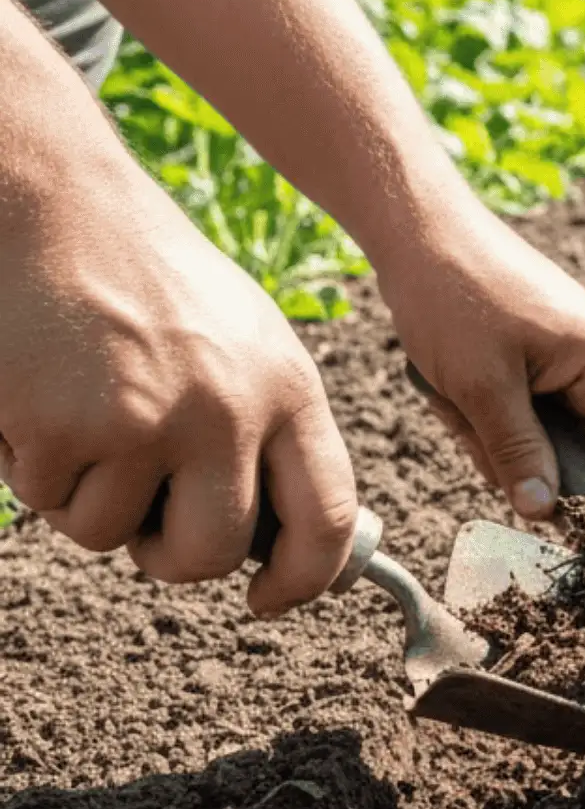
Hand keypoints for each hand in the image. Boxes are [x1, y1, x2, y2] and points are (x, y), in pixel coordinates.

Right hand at [0, 173, 358, 617]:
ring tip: (85, 418)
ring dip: (87, 498)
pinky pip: (45, 498)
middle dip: (172, 559)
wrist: (63, 208)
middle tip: (148, 524)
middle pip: (212, 554)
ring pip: (111, 535)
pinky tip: (41, 399)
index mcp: (289, 391)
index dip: (303, 580)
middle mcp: (228, 412)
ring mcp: (145, 421)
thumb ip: (271, 432)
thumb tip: (284, 543)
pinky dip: (32, 465)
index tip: (268, 600)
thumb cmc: (158, 283)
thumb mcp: (249, 346)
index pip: (327, 518)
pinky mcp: (64, 427)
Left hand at [372, 199, 584, 520]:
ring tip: (453, 400)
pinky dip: (489, 411)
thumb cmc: (452, 297)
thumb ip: (519, 454)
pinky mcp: (539, 348)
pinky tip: (453, 390)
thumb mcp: (482, 388)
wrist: (415, 229)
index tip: (569, 528)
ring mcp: (569, 350)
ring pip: (548, 430)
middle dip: (528, 456)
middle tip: (475, 435)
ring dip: (498, 432)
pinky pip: (526, 406)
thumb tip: (546, 513)